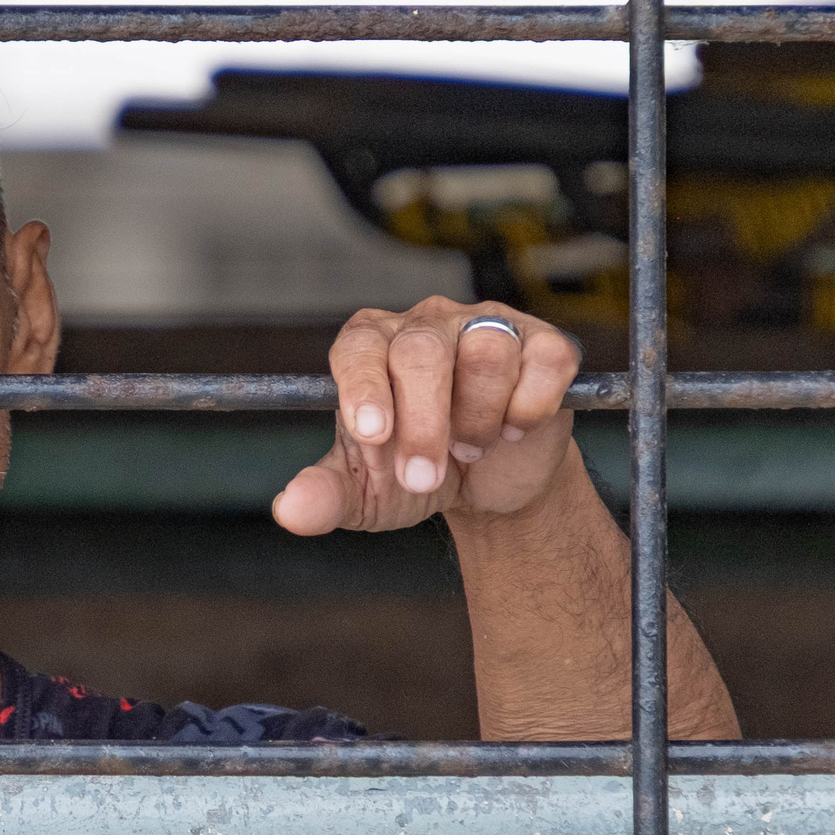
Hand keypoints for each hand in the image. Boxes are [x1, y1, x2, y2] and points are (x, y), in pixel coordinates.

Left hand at [273, 299, 581, 535]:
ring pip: (485, 354)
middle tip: (424, 477)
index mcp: (370, 346)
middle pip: (421, 353)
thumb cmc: (415, 473)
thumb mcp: (367, 493)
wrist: (488, 486)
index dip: (363, 387)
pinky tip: (513, 431)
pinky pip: (544, 362)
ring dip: (478, 419)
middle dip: (424, 426)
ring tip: (470, 448)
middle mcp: (425, 324)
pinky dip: (530, 408)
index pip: (358, 347)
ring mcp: (487, 326)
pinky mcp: (544, 343)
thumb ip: (326, 495)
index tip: (371, 434)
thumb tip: (289, 511)